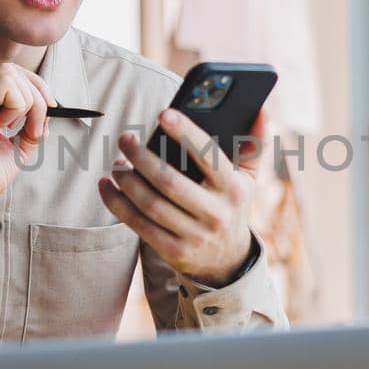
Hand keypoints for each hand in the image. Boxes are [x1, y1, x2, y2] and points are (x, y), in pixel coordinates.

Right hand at [0, 62, 55, 224]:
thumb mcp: (17, 148)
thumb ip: (31, 127)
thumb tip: (48, 112)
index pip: (9, 74)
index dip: (35, 87)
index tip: (49, 111)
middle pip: (10, 70)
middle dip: (36, 93)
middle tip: (37, 126)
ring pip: (8, 75)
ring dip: (28, 102)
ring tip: (22, 130)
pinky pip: (4, 87)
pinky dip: (18, 106)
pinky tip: (7, 128)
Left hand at [98, 107, 264, 286]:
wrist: (228, 260)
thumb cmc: (232, 206)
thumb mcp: (248, 179)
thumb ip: (253, 144)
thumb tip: (262, 108)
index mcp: (233, 189)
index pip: (208, 156)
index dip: (185, 133)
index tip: (163, 114)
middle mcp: (215, 213)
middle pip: (170, 181)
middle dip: (142, 157)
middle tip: (125, 138)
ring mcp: (193, 235)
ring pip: (150, 204)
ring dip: (127, 180)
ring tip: (117, 162)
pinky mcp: (173, 250)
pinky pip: (138, 224)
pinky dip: (117, 203)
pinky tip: (107, 186)